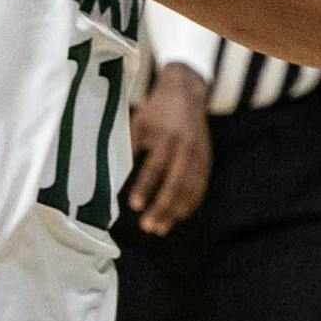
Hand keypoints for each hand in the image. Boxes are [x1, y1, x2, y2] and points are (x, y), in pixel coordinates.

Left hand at [127, 63, 211, 236]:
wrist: (186, 92)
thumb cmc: (156, 110)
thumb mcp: (139, 122)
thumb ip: (130, 146)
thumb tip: (114, 174)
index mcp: (165, 135)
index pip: (155, 166)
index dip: (145, 186)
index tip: (134, 204)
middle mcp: (184, 146)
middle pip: (176, 182)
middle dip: (162, 207)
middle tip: (148, 226)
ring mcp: (198, 154)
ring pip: (189, 188)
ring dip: (176, 211)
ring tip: (160, 228)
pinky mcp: (206, 159)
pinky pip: (200, 186)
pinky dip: (190, 203)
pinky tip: (179, 216)